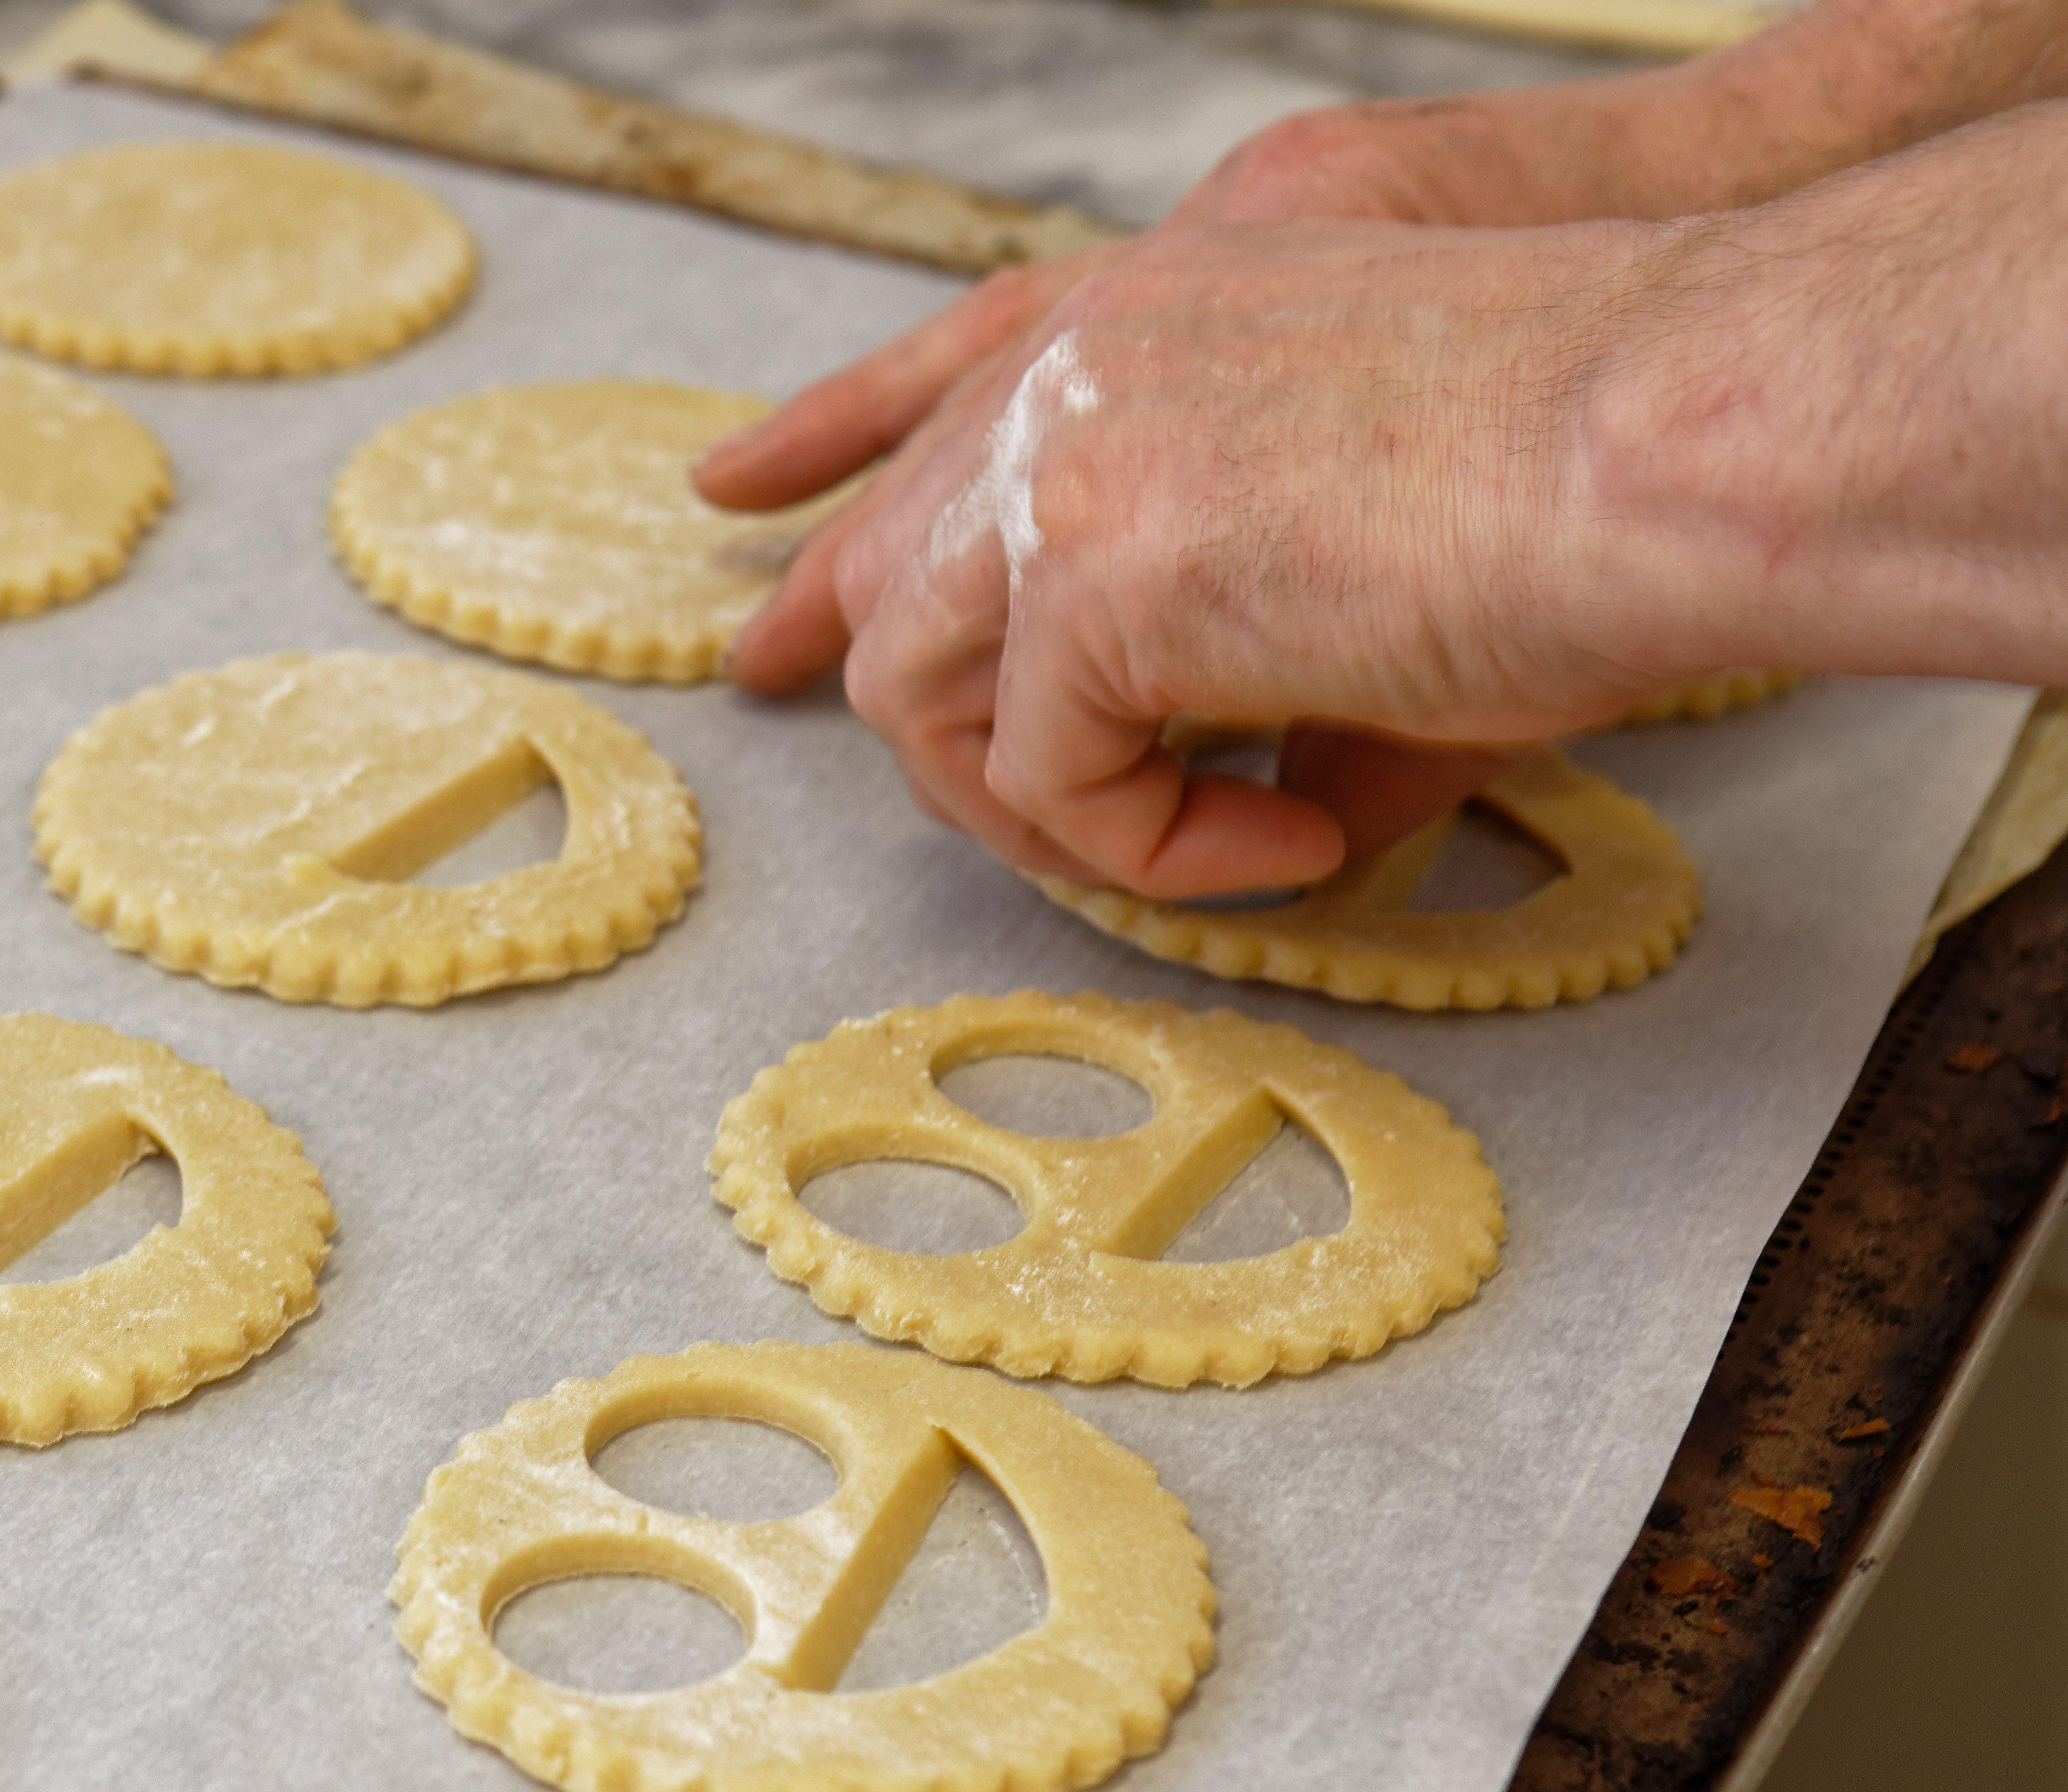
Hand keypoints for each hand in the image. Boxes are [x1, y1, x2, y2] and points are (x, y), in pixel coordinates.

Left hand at [751, 218, 1675, 895]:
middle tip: (1051, 835)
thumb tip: (1273, 820)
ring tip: (1204, 846)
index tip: (742, 537)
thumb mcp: (1381, 569)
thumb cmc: (1594, 489)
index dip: (828, 464)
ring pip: (924, 695)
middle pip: (895, 574)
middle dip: (926, 731)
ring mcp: (1067, 462)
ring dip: (1055, 810)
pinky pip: (1048, 782)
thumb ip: (1274, 678)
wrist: (1678, 431)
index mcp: (1153, 313)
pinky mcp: (1088, 577)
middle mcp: (1083, 364)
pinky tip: (1285, 836)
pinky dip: (1158, 850)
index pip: (936, 385)